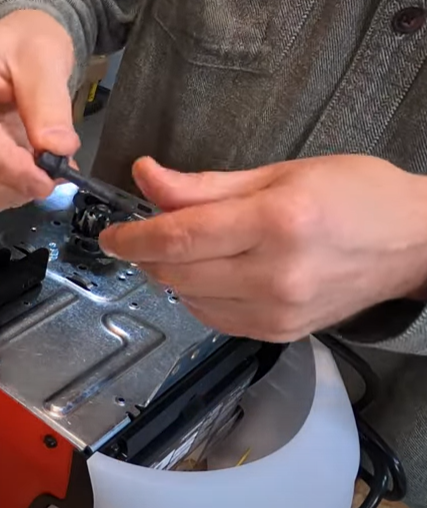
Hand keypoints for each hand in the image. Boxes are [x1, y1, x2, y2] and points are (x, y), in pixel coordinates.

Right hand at [0, 10, 80, 211]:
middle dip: (14, 182)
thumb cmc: (26, 43)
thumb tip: (57, 150)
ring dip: (12, 191)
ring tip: (46, 173)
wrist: (16, 47)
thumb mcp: (45, 58)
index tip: (46, 178)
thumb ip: (50, 104)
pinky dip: (8, 190)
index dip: (9, 164)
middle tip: (55, 178)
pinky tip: (30, 175)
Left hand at [98, 155, 426, 341]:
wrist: (414, 243)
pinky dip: (196, 295)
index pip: (178, 237)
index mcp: (276, 223)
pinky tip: (212, 272)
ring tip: (191, 247)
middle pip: (175, 271)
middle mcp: (274, 275)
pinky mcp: (278, 334)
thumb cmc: (354, 195)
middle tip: (145, 231)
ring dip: (172, 274)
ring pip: (187, 298)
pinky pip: (211, 318)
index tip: (110, 233)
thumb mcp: (278, 173)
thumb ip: (204, 185)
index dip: (132, 236)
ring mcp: (277, 312)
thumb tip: (146, 177)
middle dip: (147, 253)